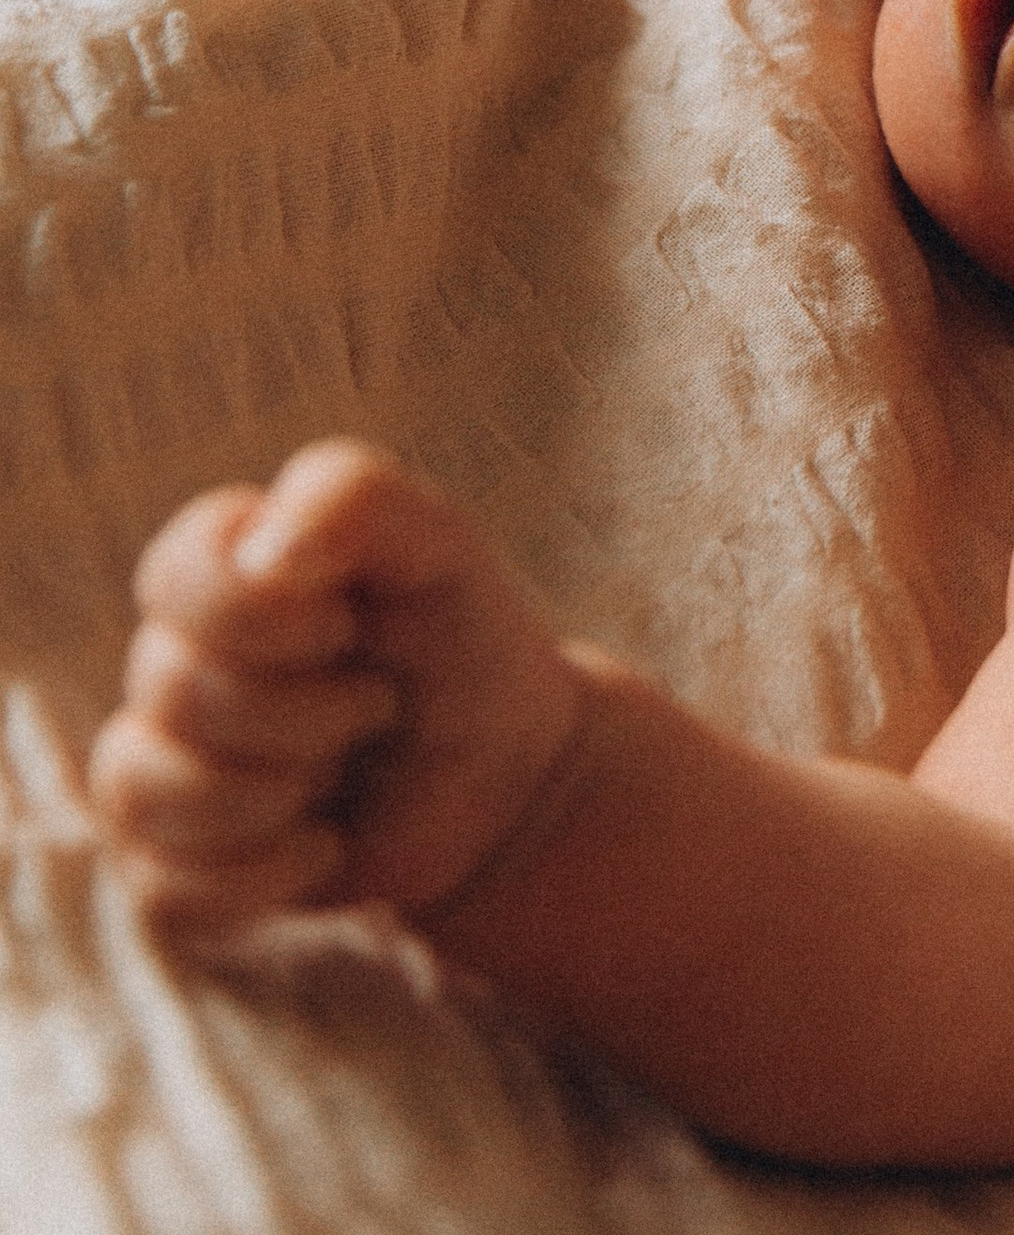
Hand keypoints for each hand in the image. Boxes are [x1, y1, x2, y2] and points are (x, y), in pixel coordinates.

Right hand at [89, 440, 585, 935]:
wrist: (498, 775)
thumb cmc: (460, 639)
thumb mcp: (438, 548)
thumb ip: (355, 499)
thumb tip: (259, 554)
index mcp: (227, 564)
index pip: (175, 574)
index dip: (262, 615)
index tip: (349, 623)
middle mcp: (175, 657)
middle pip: (171, 690)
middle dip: (302, 712)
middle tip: (374, 704)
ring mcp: (162, 762)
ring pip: (143, 789)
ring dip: (273, 794)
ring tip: (342, 772)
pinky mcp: (169, 862)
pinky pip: (159, 887)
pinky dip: (259, 876)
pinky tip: (321, 844)